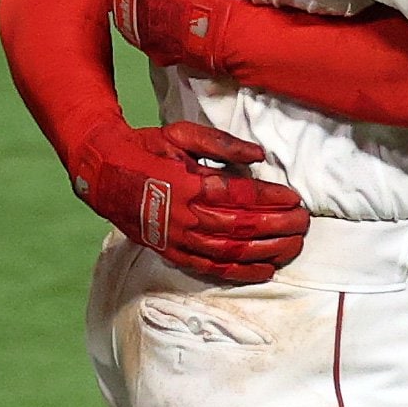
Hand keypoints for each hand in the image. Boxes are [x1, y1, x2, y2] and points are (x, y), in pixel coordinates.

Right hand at [67, 119, 308, 282]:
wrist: (103, 173)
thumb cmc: (147, 149)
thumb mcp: (182, 134)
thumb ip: (222, 144)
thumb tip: (259, 155)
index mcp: (191, 185)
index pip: (242, 197)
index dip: (272, 199)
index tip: (296, 198)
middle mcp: (185, 217)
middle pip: (242, 227)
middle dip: (278, 226)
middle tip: (304, 223)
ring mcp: (178, 239)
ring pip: (231, 252)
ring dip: (267, 251)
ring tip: (294, 246)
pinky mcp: (171, 252)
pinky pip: (210, 268)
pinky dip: (240, 273)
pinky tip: (265, 270)